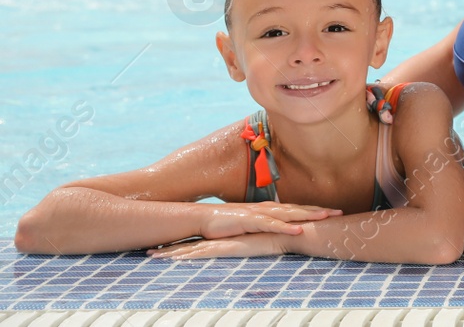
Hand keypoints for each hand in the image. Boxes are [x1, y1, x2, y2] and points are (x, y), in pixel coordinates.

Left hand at [148, 231, 288, 259]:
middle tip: (148, 252)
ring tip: (151, 256)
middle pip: (188, 244)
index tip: (163, 248)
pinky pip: (203, 254)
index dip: (180, 245)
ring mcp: (223, 242)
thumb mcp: (258, 242)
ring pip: (190, 249)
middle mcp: (220, 238)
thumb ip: (249, 244)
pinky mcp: (228, 247)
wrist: (286, 232)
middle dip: (167, 248)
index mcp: (225, 238)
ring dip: (170, 253)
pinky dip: (187, 257)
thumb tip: (246, 250)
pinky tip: (173, 260)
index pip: (197, 242)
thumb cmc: (276, 237)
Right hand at [200, 201, 340, 238]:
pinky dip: (286, 227)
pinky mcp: (250, 221)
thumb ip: (267, 225)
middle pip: (300, 208)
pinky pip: (272, 225)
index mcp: (271, 209)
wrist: (205, 218)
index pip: (299, 209)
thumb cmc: (229, 223)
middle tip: (340, 213)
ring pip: (290, 214)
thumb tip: (281, 231)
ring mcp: (261, 213)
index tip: (335, 212)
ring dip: (309, 215)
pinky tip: (299, 230)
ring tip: (326, 217)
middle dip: (320, 210)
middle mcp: (269, 208)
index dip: (317, 210)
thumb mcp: (252, 224)